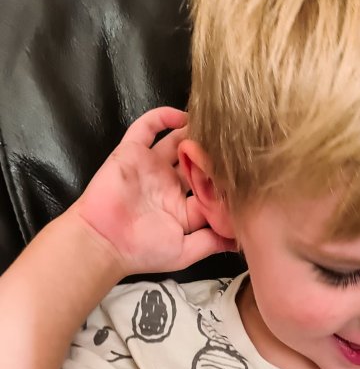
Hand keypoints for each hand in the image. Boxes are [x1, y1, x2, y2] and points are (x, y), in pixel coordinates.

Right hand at [71, 107, 237, 276]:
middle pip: (198, 162)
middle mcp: (170, 185)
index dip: (227, 182)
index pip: (211, 189)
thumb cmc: (143, 252)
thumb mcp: (186, 252)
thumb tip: (241, 240)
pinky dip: (164, 117)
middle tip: (234, 141)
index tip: (246, 174)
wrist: (103, 242)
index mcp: (184, 208)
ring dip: (193, 133)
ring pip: (177, 141)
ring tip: (213, 124)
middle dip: (213, 153)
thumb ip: (213, 241)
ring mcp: (152, 167)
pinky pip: (148, 127)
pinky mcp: (133, 152)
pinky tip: (182, 116)